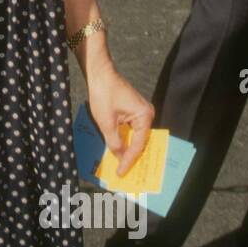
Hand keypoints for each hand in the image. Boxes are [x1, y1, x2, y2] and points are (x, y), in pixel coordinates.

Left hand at [86, 63, 153, 178]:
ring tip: (121, 165)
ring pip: (135, 136)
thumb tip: (119, 156)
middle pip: (140, 141)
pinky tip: (118, 149)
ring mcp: (141, 112)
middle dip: (131, 157)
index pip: (139, 144)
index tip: (121, 172)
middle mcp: (147, 114)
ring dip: (128, 149)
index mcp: (144, 116)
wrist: (100, 74)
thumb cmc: (103, 94)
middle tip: (124, 172)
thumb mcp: (106, 122)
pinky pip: (131, 130)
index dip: (129, 160)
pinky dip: (125, 139)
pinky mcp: (133, 111)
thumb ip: (114, 141)